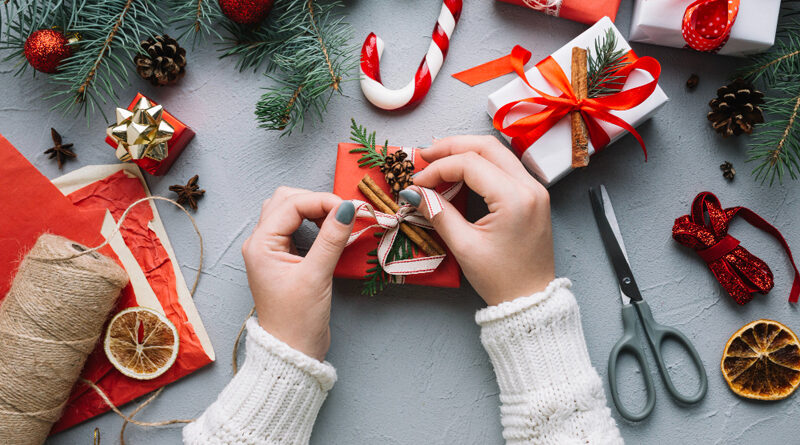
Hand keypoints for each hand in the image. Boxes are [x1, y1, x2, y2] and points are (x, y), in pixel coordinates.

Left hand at [242, 187, 354, 360]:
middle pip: (286, 200)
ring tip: (337, 221)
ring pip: (289, 211)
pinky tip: (330, 232)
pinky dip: (313, 222)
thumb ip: (331, 239)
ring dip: (314, 210)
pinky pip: (295, 227)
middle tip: (343, 214)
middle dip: (316, 201)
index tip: (350, 209)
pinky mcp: (283, 258)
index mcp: (260, 244)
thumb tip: (347, 209)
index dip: (322, 201)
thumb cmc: (297, 321)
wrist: (291, 351)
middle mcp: (261, 242)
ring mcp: (271, 250)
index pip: (292, 204)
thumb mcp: (316, 277)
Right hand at [405, 135, 554, 305]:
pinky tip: (461, 168)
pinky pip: (506, 166)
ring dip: (467, 150)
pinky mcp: (533, 195)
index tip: (417, 182)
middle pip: (487, 147)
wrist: (531, 298)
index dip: (439, 168)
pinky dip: (481, 162)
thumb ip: (438, 213)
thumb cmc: (500, 279)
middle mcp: (530, 186)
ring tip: (438, 158)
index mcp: (515, 198)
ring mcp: (535, 189)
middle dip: (452, 146)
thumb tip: (414, 192)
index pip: (470, 164)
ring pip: (498, 152)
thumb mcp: (464, 246)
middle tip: (424, 155)